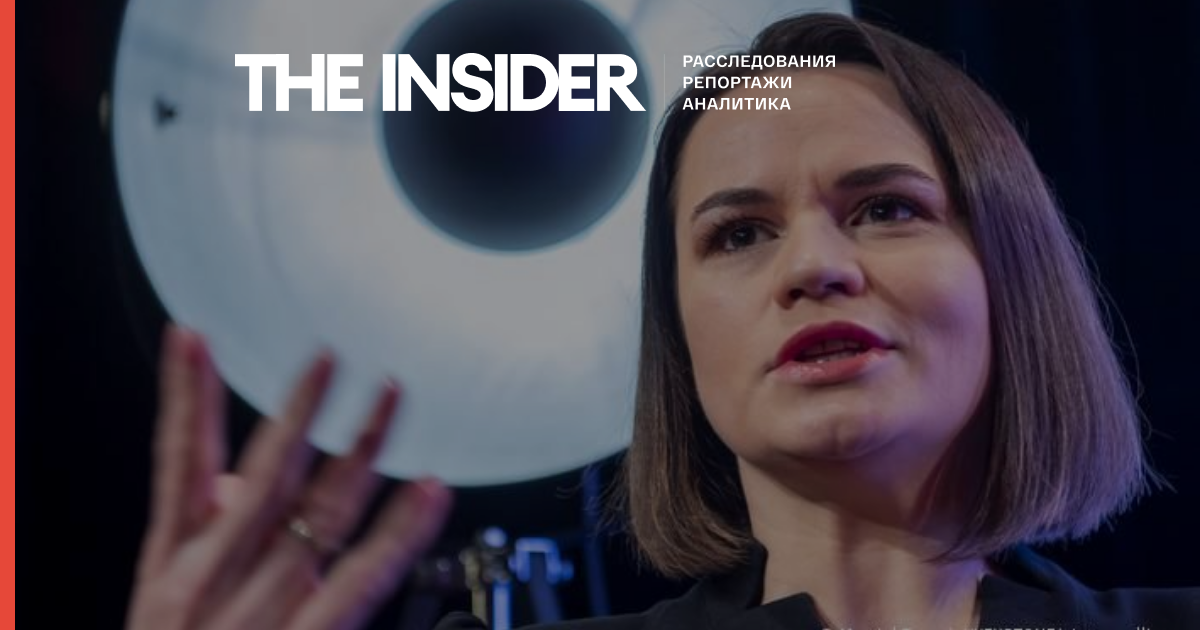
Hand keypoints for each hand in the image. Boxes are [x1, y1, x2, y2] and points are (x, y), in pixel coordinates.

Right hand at [126, 324, 452, 629]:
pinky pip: (360, 581)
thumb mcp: (166, 608)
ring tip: (387, 396)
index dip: (184, 398)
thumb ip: (202, 538)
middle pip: (261, 478)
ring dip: (357, 450)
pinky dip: (398, 532)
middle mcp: (212, 581)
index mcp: (171, 569)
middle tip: (329, 355)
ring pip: (315, 514)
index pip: (176, 466)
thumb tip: (232, 485)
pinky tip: (429, 491)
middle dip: (296, 411)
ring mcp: (258, 614)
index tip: (193, 338)